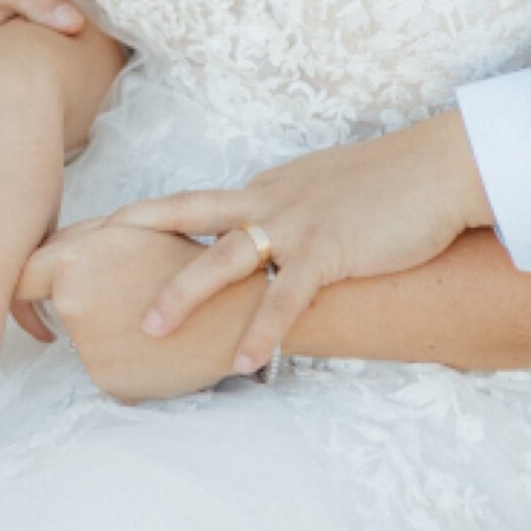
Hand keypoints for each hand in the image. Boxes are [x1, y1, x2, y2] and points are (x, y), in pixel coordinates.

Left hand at [17, 218, 267, 402]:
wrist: (236, 312)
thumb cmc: (182, 261)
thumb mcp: (127, 229)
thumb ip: (76, 240)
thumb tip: (34, 255)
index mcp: (72, 264)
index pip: (20, 277)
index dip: (24, 280)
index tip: (27, 285)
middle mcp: (72, 308)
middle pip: (55, 306)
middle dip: (77, 301)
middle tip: (123, 295)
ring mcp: (89, 350)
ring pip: (81, 339)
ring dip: (102, 331)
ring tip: (149, 317)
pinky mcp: (109, 384)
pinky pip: (104, 367)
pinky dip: (124, 359)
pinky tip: (155, 345)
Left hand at [103, 110, 492, 374]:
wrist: (440, 169)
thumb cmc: (389, 186)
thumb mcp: (323, 191)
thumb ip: (288, 214)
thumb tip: (264, 242)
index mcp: (265, 188)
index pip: (193, 204)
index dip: (144, 218)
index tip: (99, 235)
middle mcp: (269, 200)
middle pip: (188, 219)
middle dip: (137, 245)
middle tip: (90, 272)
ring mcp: (297, 224)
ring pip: (225, 258)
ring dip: (185, 294)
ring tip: (150, 329)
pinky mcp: (331, 252)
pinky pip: (288, 297)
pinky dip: (264, 330)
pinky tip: (246, 362)